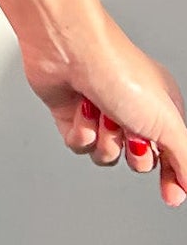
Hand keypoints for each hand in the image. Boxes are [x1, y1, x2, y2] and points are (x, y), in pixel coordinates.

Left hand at [17, 6, 186, 208]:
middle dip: (132, 151)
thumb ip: (183, 159)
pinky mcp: (72, 114)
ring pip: (106, 155)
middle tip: (130, 130)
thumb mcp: (167, 122)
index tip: (170, 195)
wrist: (70, 49)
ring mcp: (100, 112)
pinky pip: (79, 145)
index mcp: (160, 107)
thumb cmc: (119, 71)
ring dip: (104, 139)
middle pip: (137, 161)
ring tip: (102, 111)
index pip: (172, 154)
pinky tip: (82, 108)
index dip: (173, 177)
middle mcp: (131, 109)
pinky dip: (81, 131)